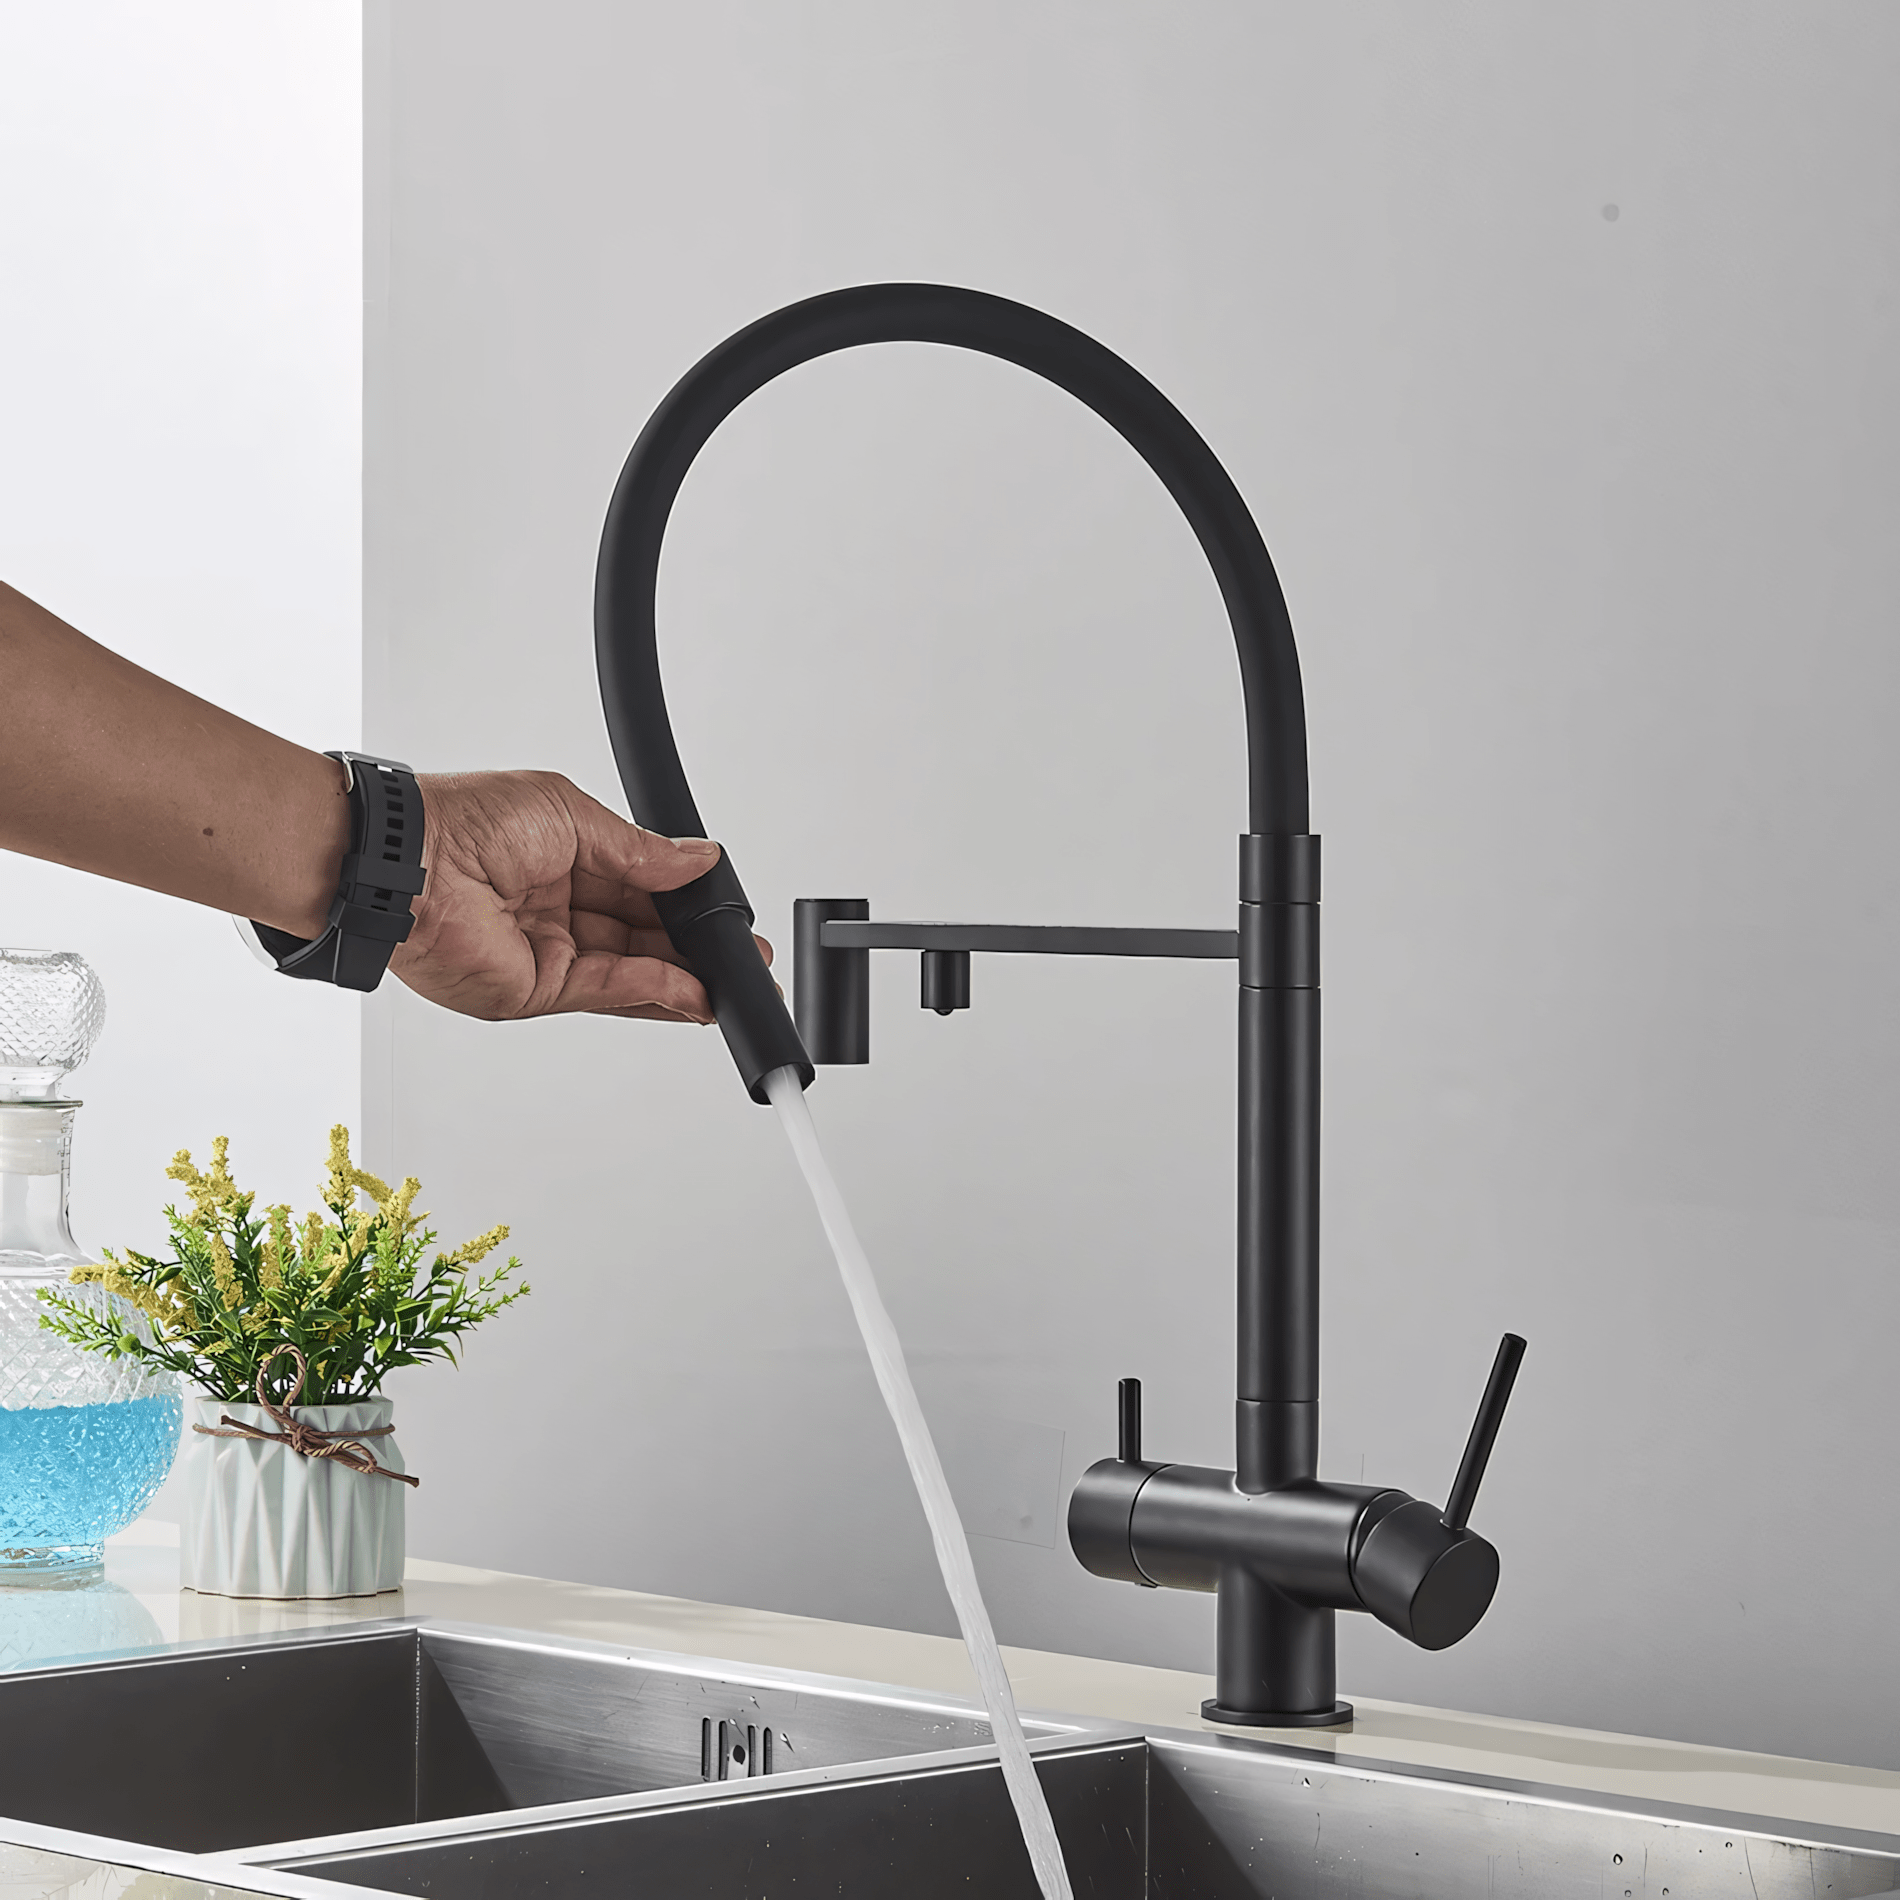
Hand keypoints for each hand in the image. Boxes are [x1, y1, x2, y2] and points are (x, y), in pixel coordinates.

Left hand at [389, 770, 765, 1022]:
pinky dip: (654, 991)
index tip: (725, 911)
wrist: (408, 861)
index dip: (685, 902)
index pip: (639, 887)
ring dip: (685, 978)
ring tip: (733, 982)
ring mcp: (545, 951)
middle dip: (696, 948)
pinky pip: (607, 992)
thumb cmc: (465, 819)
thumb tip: (698, 859)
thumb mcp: (573, 814)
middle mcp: (554, 907)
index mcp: (560, 857)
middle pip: (641, 936)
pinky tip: (692, 988)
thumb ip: (641, 850)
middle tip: (743, 956)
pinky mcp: (534, 989)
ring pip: (631, 971)